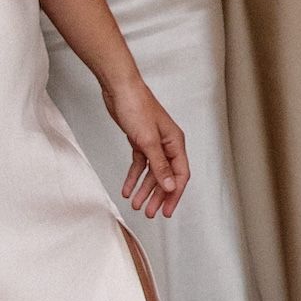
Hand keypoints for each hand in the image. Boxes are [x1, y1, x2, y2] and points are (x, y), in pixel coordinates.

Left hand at [104, 73, 189, 217]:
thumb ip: (160, 165)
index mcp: (175, 143)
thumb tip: (171, 186)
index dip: (174, 194)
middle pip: (166, 176)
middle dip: (158, 195)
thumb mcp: (148, 141)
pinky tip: (127, 189)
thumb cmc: (137, 107)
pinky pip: (139, 164)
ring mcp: (153, 143)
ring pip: (152, 172)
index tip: (167, 211)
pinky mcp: (140, 141)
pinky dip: (133, 177)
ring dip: (145, 189)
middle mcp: (167, 144)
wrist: (119, 88)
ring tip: (136, 204)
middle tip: (150, 212)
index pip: (180, 175)